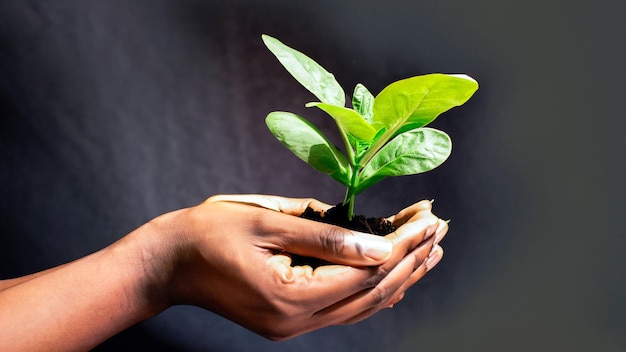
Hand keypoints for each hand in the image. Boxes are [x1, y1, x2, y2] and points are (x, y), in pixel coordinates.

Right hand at [145, 195, 447, 339]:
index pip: (367, 271)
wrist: (170, 263)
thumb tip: (381, 246)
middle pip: (373, 292)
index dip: (404, 243)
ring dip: (400, 276)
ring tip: (431, 250)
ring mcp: (294, 326)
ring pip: (363, 305)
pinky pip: (345, 309)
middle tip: (438, 226)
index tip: (429, 216)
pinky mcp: (290, 320)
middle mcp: (297, 321)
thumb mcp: (268, 222)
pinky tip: (395, 277)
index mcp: (291, 296)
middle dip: (410, 258)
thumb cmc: (209, 232)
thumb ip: (327, 236)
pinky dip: (374, 290)